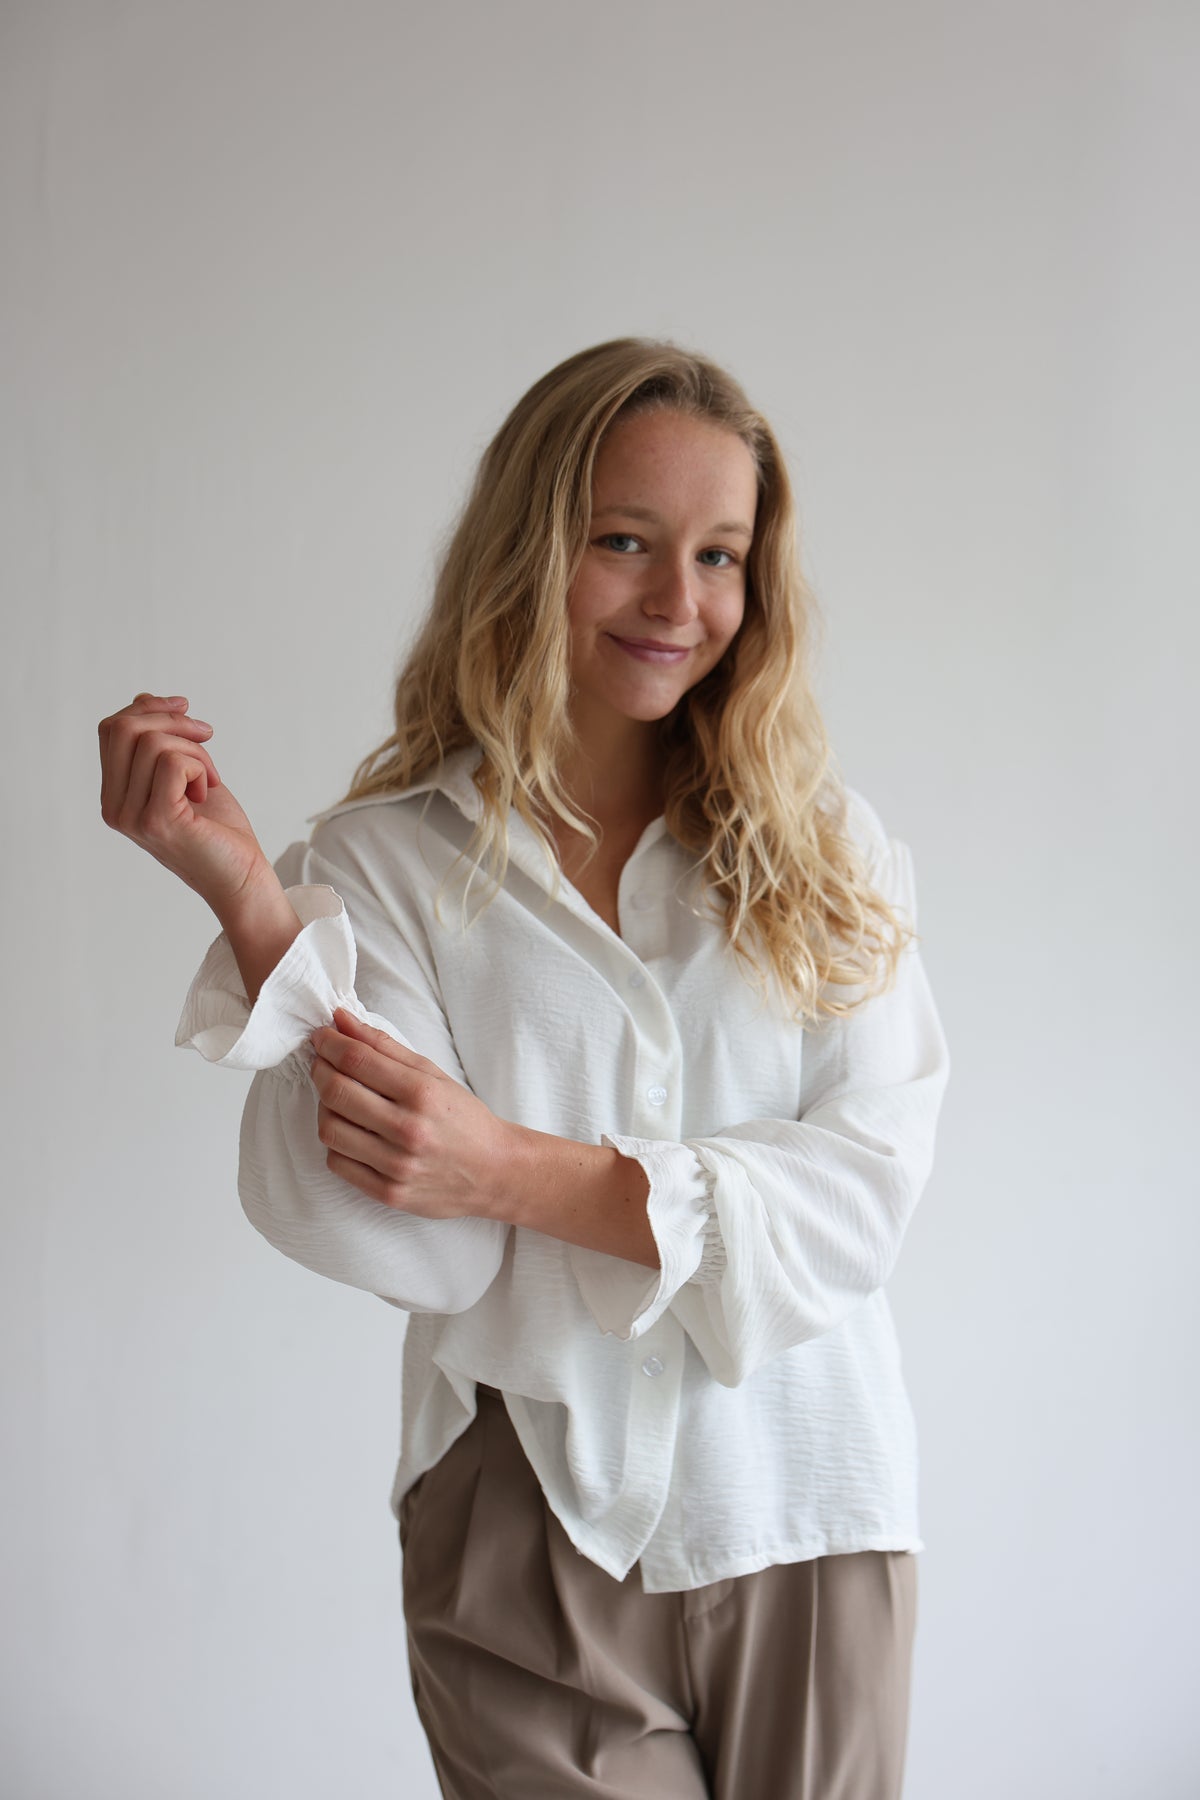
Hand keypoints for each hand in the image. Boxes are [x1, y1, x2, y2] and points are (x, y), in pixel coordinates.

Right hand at [98, 692, 272, 916]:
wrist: (242, 877)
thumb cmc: (218, 829)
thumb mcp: (186, 773)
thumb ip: (159, 742)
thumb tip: (142, 698)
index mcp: (115, 795)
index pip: (111, 730)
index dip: (149, 708)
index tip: (186, 707)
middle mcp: (114, 807)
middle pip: (123, 729)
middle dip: (172, 720)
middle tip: (206, 736)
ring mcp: (131, 816)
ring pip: (152, 743)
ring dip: (194, 751)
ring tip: (209, 780)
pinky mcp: (157, 820)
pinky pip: (172, 762)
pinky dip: (199, 767)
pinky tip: (207, 792)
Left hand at [309, 1009, 516, 1219]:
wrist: (493, 1171)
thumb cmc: (462, 1119)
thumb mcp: (432, 1075)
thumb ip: (385, 1046)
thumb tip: (341, 1020)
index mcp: (422, 1093)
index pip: (357, 1060)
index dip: (330, 1043)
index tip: (322, 1037)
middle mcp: (408, 1129)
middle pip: (337, 1092)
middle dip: (320, 1069)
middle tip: (322, 1062)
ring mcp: (397, 1165)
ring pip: (330, 1129)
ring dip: (324, 1107)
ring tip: (337, 1099)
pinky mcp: (389, 1193)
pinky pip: (337, 1163)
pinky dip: (336, 1143)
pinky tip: (350, 1132)